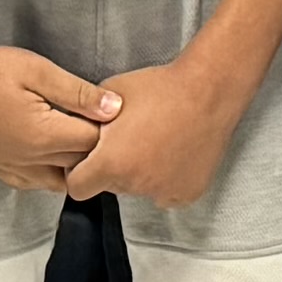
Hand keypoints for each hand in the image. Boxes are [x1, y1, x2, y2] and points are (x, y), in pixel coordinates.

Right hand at [0, 40, 120, 193]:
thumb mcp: (39, 71)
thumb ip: (78, 93)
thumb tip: (115, 108)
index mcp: (45, 136)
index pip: (94, 144)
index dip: (106, 128)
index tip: (107, 111)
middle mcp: (31, 161)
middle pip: (81, 165)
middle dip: (94, 148)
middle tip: (96, 124)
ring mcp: (14, 169)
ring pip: (60, 181)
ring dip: (74, 164)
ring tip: (74, 138)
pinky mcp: (0, 170)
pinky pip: (35, 184)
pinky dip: (50, 174)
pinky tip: (52, 154)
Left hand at [74, 47, 253, 209]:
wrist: (208, 90)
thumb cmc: (158, 88)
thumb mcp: (109, 96)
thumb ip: (87, 121)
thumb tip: (73, 132)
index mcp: (110, 164)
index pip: (78, 187)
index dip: (80, 172)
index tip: (90, 158)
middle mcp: (134, 184)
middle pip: (111, 186)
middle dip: (114, 168)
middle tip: (131, 141)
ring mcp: (163, 192)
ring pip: (139, 189)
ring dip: (141, 173)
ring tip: (156, 141)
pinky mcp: (187, 193)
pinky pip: (166, 193)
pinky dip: (166, 178)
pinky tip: (174, 153)